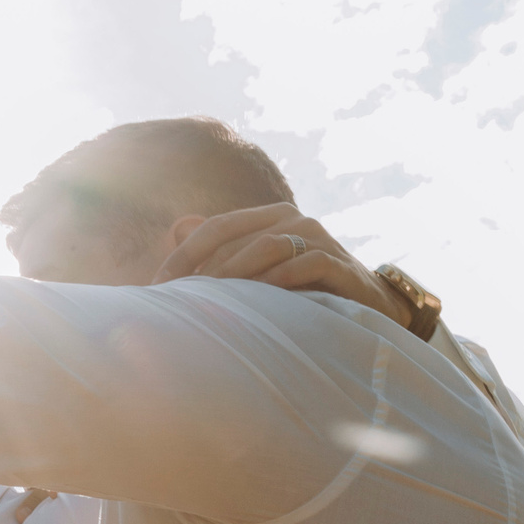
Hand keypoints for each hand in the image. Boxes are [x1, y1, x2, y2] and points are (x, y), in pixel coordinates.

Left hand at [155, 204, 412, 331]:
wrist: (368, 306)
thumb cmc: (304, 290)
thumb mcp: (259, 270)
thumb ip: (222, 247)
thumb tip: (177, 224)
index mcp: (269, 217)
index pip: (216, 227)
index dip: (183, 255)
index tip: (156, 286)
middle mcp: (293, 220)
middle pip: (237, 238)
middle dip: (204, 272)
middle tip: (177, 304)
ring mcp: (319, 238)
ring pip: (268, 247)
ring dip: (235, 275)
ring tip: (211, 304)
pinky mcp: (340, 264)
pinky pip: (304, 266)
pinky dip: (277, 282)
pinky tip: (258, 304)